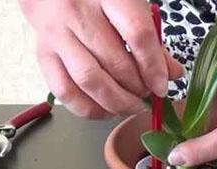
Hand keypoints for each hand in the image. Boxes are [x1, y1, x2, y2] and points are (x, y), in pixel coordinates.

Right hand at [19, 0, 182, 118]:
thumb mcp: (129, 7)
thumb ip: (151, 40)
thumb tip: (172, 75)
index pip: (137, 35)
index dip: (153, 67)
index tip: (161, 87)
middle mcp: (78, 12)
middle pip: (114, 62)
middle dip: (137, 88)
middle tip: (147, 95)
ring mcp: (57, 34)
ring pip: (89, 80)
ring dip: (116, 102)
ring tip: (131, 106)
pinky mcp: (43, 54)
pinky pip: (65, 92)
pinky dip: (89, 109)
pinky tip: (106, 110)